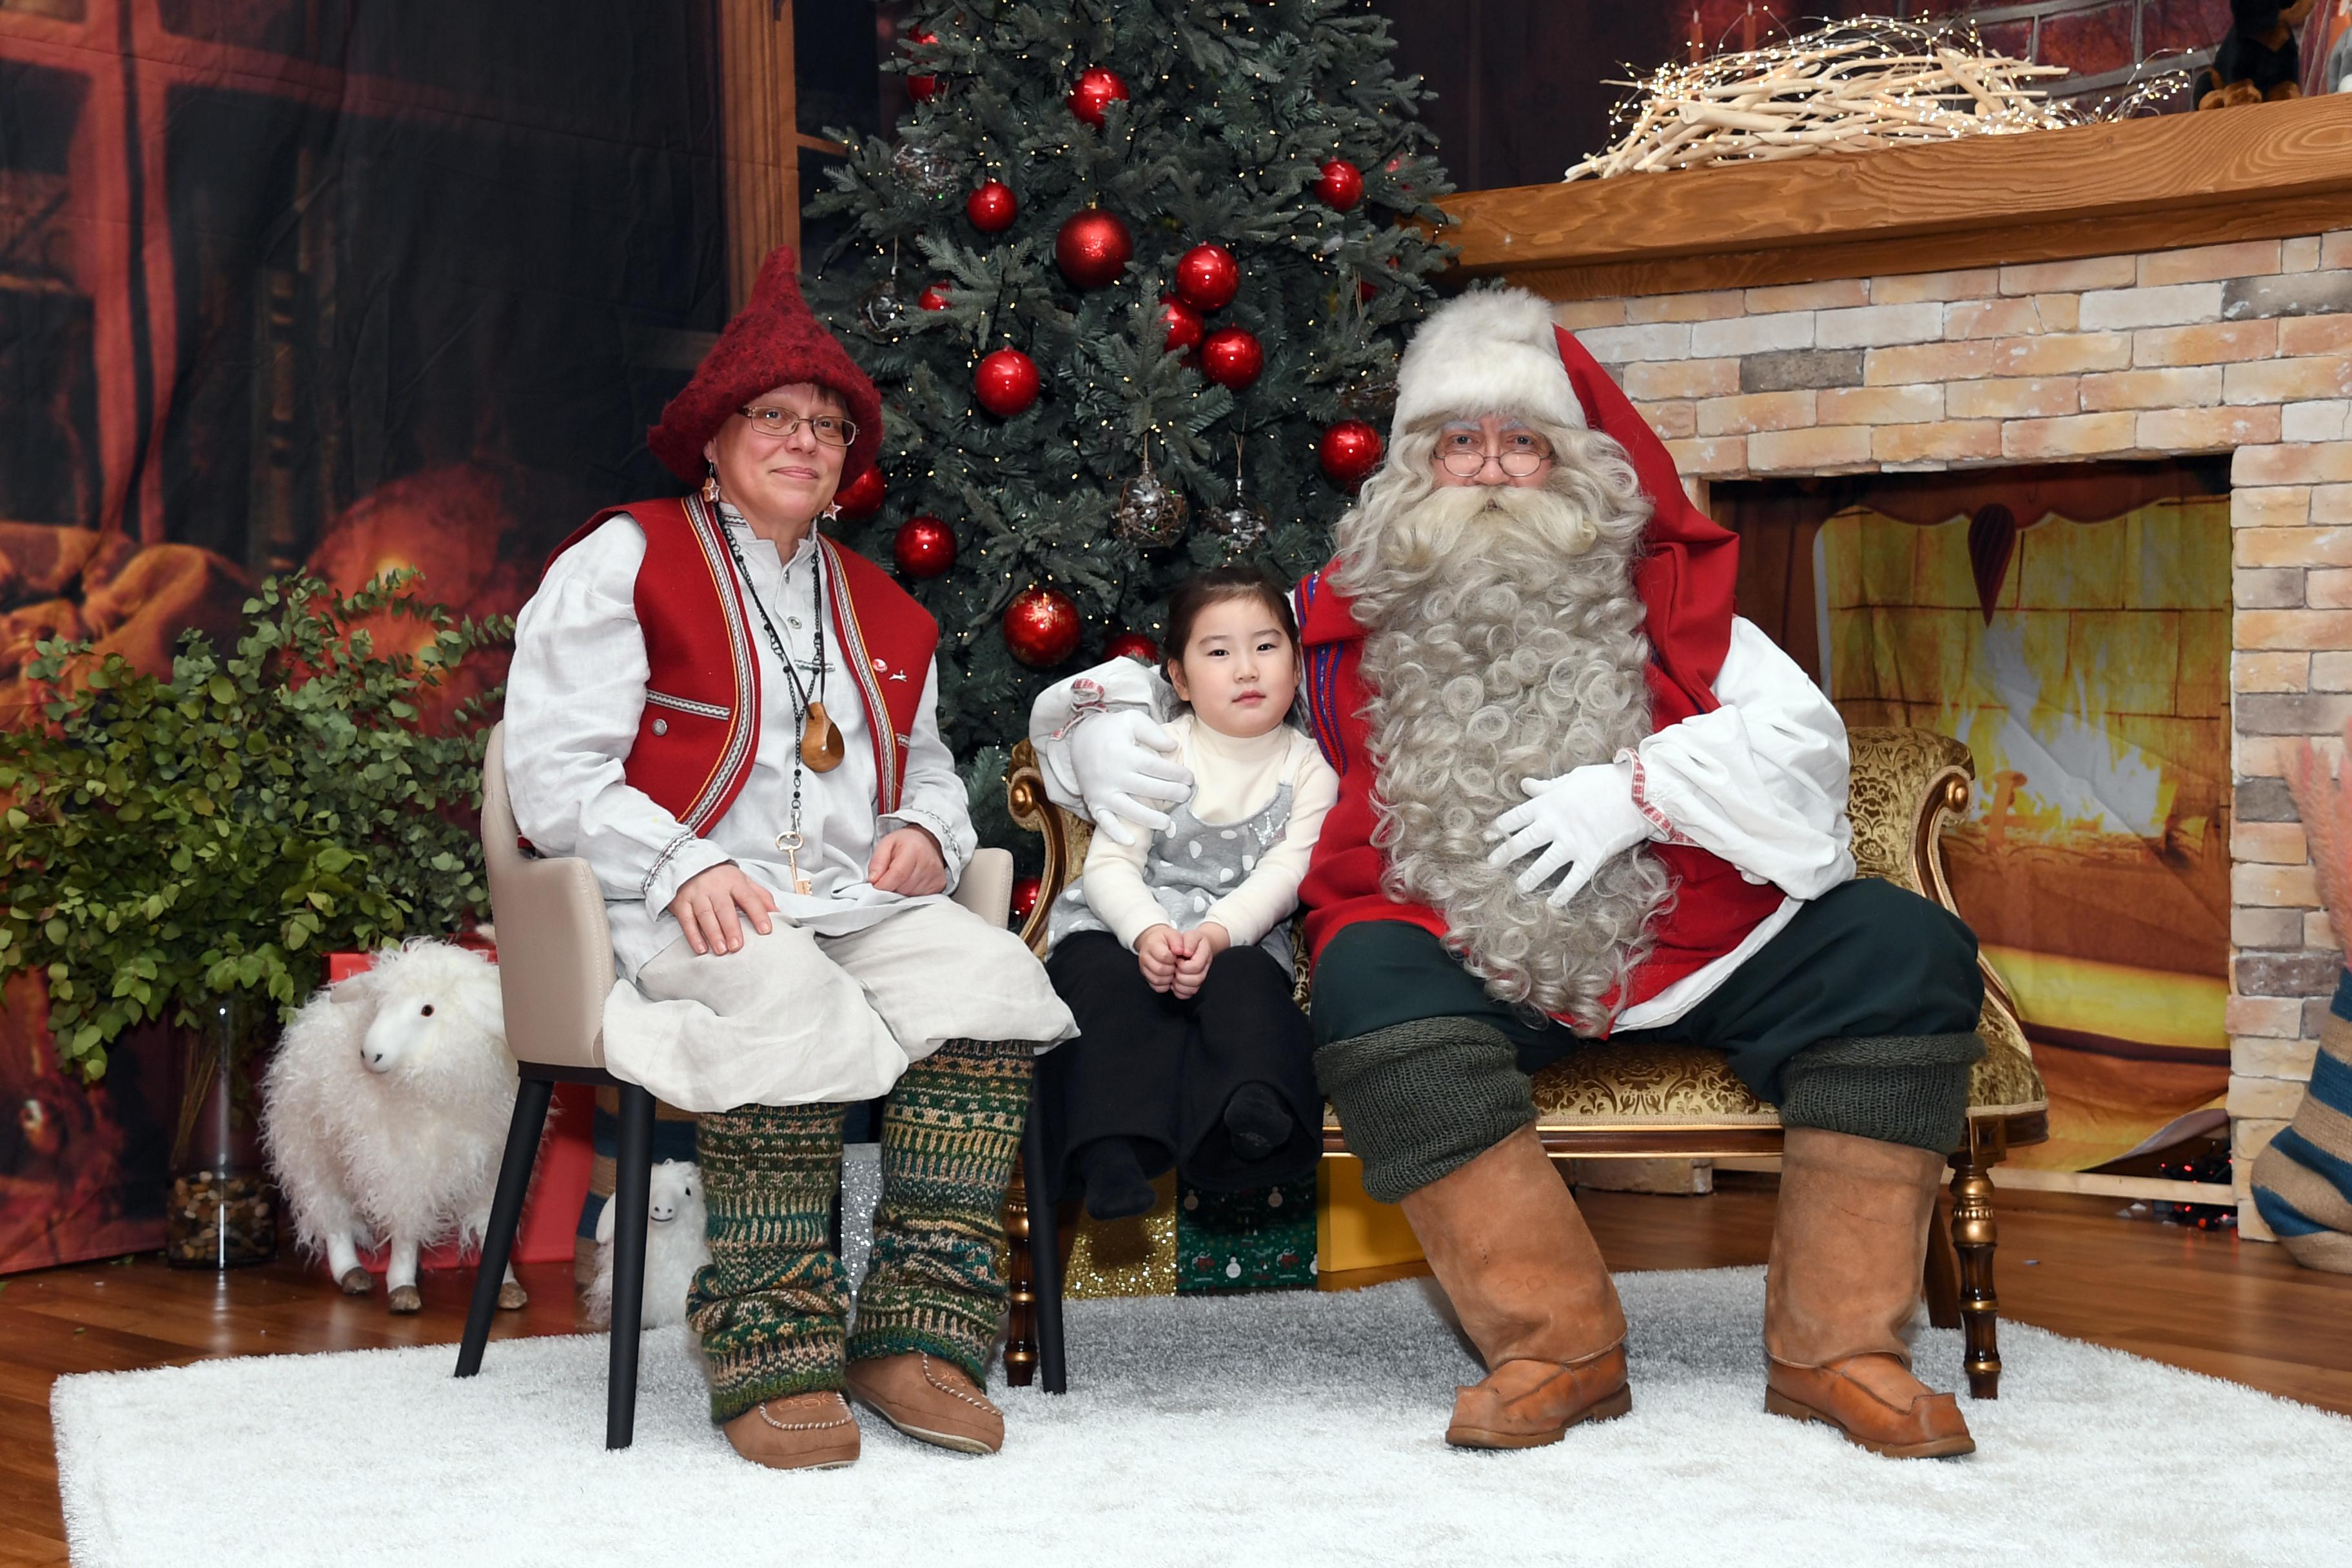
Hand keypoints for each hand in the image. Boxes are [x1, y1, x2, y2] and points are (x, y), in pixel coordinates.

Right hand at [668, 862, 776, 955]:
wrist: (687, 862)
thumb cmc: (720, 877)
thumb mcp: (742, 880)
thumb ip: (760, 895)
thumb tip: (777, 912)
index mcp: (734, 881)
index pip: (749, 898)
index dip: (758, 913)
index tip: (766, 930)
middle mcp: (715, 887)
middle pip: (724, 909)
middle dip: (731, 928)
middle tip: (737, 946)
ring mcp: (696, 894)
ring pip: (705, 915)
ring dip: (713, 934)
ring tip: (721, 950)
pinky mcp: (681, 902)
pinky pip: (687, 920)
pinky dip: (693, 935)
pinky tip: (701, 948)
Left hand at [868, 825, 946, 896]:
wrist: (929, 840)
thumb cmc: (905, 843)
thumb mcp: (886, 844)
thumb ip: (877, 861)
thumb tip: (873, 881)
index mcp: (914, 849)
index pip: (898, 875)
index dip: (884, 884)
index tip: (876, 885)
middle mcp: (928, 863)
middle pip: (903, 888)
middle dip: (892, 886)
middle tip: (891, 875)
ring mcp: (935, 875)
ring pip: (910, 894)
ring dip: (902, 890)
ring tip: (903, 877)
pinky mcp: (940, 885)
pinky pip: (920, 897)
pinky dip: (912, 892)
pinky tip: (912, 881)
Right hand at [1071, 710, 1192, 846]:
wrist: (1078, 740)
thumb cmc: (1111, 729)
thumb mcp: (1131, 720)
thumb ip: (1153, 732)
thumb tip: (1173, 747)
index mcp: (1124, 754)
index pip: (1156, 767)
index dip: (1176, 774)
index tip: (1190, 778)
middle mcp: (1114, 775)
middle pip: (1148, 789)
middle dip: (1171, 794)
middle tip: (1187, 796)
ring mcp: (1103, 792)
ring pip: (1130, 810)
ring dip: (1150, 819)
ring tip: (1168, 823)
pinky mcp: (1094, 803)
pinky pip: (1104, 821)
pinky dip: (1115, 833)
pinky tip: (1130, 842)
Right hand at [1136, 924, 1182, 991]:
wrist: (1153, 942)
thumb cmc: (1164, 939)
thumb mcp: (1172, 934)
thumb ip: (1178, 940)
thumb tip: (1180, 951)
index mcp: (1151, 944)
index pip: (1164, 956)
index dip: (1173, 958)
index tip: (1176, 956)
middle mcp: (1144, 957)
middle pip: (1160, 970)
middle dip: (1171, 969)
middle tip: (1175, 964)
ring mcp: (1144, 969)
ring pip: (1157, 980)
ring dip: (1169, 978)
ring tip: (1172, 970)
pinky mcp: (1146, 977)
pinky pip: (1156, 987)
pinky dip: (1165, 985)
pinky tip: (1168, 977)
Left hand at [1169, 921, 1229, 999]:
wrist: (1198, 947)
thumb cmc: (1192, 941)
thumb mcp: (1191, 935)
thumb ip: (1189, 942)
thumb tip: (1186, 952)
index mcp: (1205, 955)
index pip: (1196, 966)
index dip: (1184, 966)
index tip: (1177, 960)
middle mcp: (1205, 969)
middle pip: (1196, 980)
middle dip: (1181, 976)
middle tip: (1175, 968)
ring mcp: (1200, 978)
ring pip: (1193, 989)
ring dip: (1179, 985)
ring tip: (1174, 975)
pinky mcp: (1194, 986)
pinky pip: (1188, 995)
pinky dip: (1179, 991)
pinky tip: (1175, 983)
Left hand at [1485, 761, 1652, 906]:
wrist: (1640, 792)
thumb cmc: (1605, 780)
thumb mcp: (1572, 778)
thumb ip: (1546, 787)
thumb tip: (1524, 784)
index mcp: (1548, 803)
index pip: (1514, 817)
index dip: (1499, 828)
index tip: (1487, 836)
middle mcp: (1555, 825)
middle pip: (1522, 843)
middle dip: (1505, 855)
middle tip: (1491, 865)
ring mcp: (1573, 843)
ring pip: (1543, 866)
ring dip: (1528, 879)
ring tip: (1518, 888)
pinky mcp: (1591, 857)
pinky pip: (1573, 881)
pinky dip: (1562, 894)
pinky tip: (1551, 904)